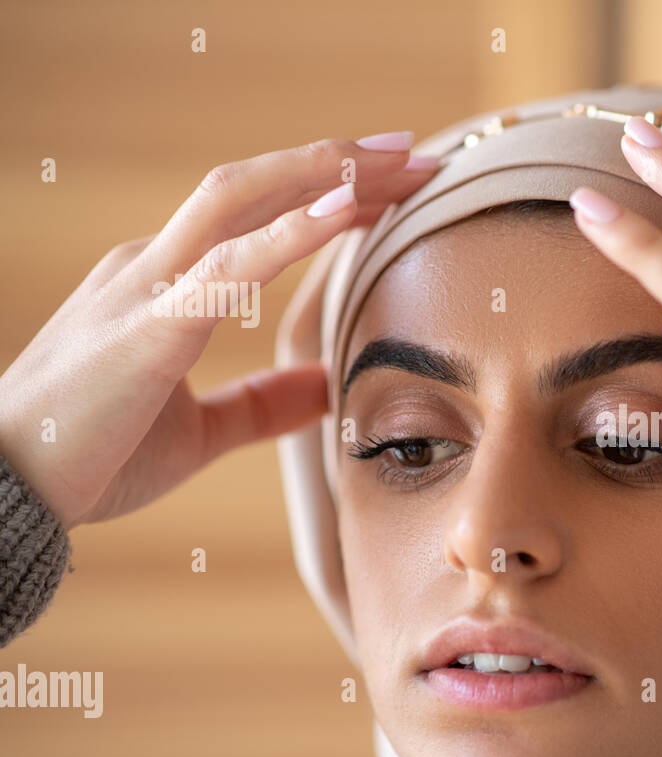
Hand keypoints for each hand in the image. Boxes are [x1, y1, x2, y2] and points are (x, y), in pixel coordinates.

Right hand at [0, 133, 437, 528]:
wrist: (7, 496)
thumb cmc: (93, 457)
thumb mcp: (202, 431)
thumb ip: (263, 403)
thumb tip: (327, 386)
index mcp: (166, 283)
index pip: (257, 213)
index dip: (326, 189)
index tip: (395, 181)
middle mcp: (155, 266)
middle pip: (257, 185)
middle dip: (340, 162)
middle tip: (419, 154)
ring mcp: (146, 288)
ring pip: (242, 201)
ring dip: (328, 177)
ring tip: (400, 166)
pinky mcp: (148, 329)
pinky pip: (229, 267)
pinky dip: (291, 235)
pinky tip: (346, 211)